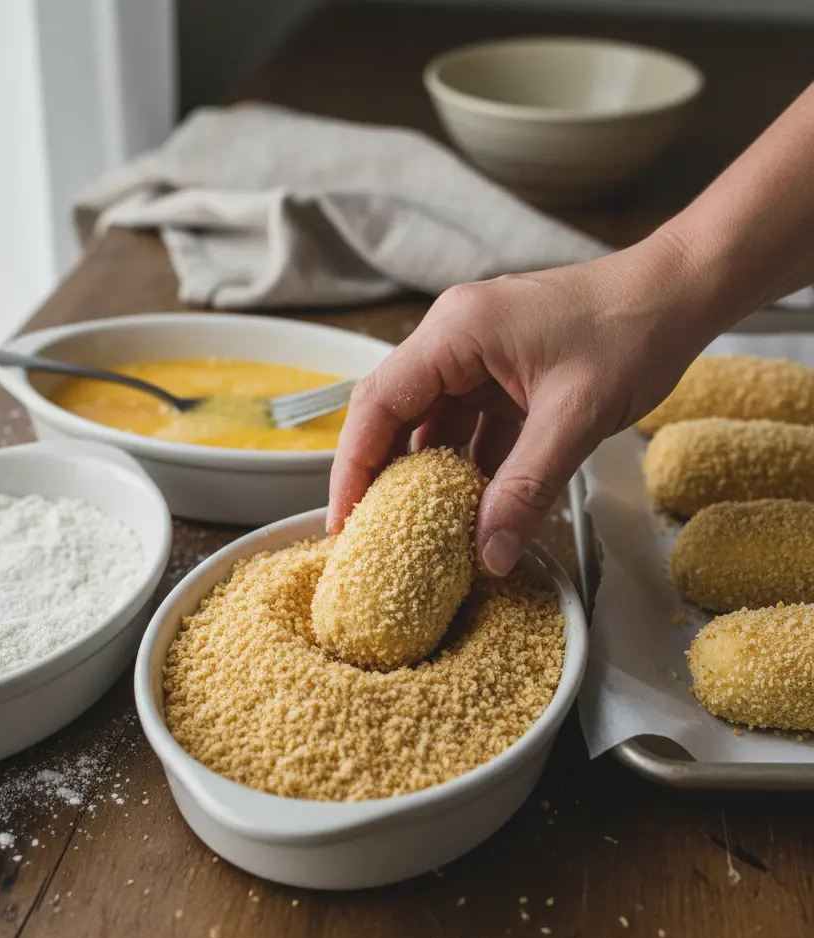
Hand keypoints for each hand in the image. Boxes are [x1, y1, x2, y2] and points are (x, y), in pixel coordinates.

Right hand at [327, 233, 719, 575]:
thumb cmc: (632, 329)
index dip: (353, 464)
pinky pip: (468, 428)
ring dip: (428, 476)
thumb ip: (527, 488)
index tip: (344, 518)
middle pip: (395, 414)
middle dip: (383, 475)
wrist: (682, 294)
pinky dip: (467, 467)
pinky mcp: (502, 376)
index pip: (378, 402)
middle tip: (371, 534)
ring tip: (417, 532)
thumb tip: (491, 554)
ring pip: (431, 425)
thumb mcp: (574, 417)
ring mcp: (478, 358)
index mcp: (456, 332)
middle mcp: (454, 339)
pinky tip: (471, 508)